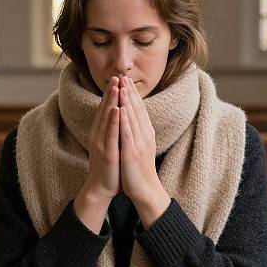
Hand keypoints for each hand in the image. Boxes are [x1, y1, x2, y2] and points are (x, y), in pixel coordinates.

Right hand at [82, 76, 120, 201]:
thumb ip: (112, 130)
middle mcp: (98, 134)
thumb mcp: (110, 144)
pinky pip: (111, 133)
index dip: (111, 94)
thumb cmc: (109, 166)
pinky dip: (113, 120)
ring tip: (116, 86)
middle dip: (111, 92)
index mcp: (100, 132)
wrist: (101, 187)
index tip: (117, 79)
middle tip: (116, 76)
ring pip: (107, 118)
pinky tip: (117, 109)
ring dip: (111, 101)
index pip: (106, 109)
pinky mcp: (106, 152)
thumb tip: (118, 117)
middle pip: (105, 109)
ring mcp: (101, 143)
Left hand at [118, 76, 160, 206]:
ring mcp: (139, 143)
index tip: (127, 80)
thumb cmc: (139, 168)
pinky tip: (120, 109)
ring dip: (127, 101)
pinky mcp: (132, 152)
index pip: (139, 109)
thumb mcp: (139, 145)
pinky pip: (127, 133)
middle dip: (130, 92)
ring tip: (122, 86)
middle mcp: (144, 135)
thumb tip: (132, 118)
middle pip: (137, 110)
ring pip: (133, 118)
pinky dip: (124, 120)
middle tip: (124, 76)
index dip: (133, 94)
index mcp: (145, 133)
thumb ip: (137, 131)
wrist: (145, 189)